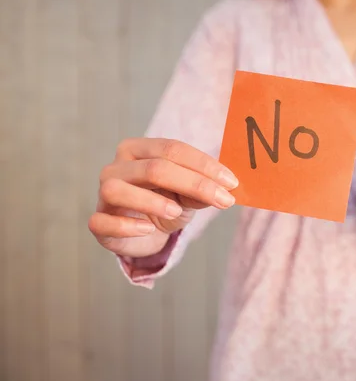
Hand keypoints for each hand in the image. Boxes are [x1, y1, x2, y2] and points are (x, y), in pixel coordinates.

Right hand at [88, 138, 238, 257]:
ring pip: (118, 190)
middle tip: (224, 200)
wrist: (145, 232)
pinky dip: (126, 226)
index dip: (204, 165)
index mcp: (140, 149)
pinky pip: (102, 221)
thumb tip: (226, 188)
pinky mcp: (98, 221)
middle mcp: (117, 166)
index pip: (172, 149)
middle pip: (154, 168)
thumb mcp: (188, 195)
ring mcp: (103, 193)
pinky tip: (148, 229)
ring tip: (176, 211)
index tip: (232, 182)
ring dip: (152, 201)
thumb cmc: (166, 203)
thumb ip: (201, 189)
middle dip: (194, 184)